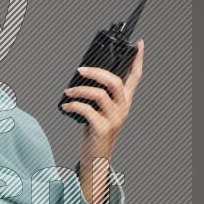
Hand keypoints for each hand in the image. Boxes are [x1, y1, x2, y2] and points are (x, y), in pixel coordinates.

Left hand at [60, 40, 144, 203]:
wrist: (95, 160)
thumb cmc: (95, 133)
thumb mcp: (101, 111)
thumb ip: (99, 96)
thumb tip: (83, 75)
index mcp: (124, 102)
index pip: (135, 77)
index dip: (137, 60)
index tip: (139, 44)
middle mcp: (123, 109)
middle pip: (115, 82)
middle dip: (97, 72)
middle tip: (80, 69)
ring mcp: (114, 119)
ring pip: (100, 94)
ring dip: (80, 89)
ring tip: (68, 91)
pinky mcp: (102, 129)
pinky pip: (87, 110)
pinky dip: (73, 105)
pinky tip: (65, 106)